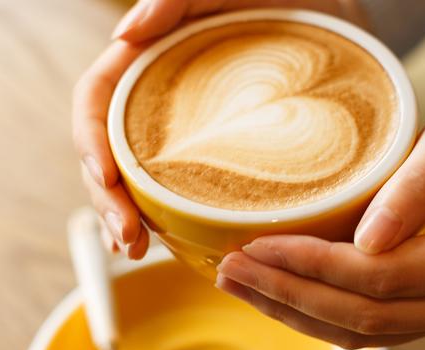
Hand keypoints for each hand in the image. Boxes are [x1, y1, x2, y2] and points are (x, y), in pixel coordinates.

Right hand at [72, 0, 367, 256]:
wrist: (335, 23)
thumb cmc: (286, 0)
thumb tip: (123, 36)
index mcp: (148, 63)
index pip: (96, 102)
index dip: (89, 140)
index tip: (104, 176)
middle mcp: (156, 103)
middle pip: (108, 153)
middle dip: (108, 199)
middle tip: (127, 239)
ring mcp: (180, 134)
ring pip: (133, 180)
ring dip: (125, 219)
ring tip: (134, 250)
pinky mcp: (208, 158)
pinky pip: (173, 192)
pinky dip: (161, 221)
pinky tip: (160, 244)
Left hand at [216, 87, 424, 348]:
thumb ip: (413, 189)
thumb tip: (362, 243)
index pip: (387, 277)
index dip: (315, 266)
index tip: (257, 245)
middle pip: (368, 316)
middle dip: (290, 294)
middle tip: (229, 271)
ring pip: (365, 332)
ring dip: (296, 311)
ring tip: (239, 286)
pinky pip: (372, 325)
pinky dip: (320, 313)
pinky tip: (278, 294)